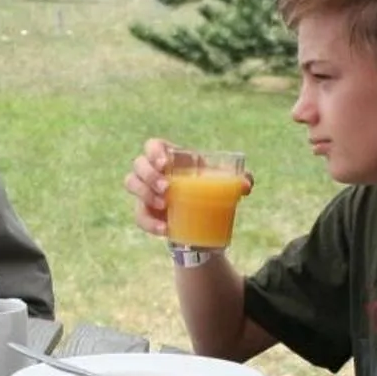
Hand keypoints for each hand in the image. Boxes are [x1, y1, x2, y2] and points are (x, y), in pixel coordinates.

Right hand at [123, 137, 255, 241]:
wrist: (200, 218)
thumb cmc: (209, 190)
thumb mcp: (223, 184)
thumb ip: (239, 180)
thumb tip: (246, 185)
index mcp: (170, 157)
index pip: (152, 145)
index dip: (154, 152)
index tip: (166, 164)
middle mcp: (153, 171)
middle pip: (138, 164)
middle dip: (149, 175)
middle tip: (167, 188)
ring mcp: (146, 191)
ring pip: (130, 183)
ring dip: (144, 193)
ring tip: (165, 206)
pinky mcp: (145, 211)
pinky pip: (138, 215)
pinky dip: (149, 223)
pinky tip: (165, 229)